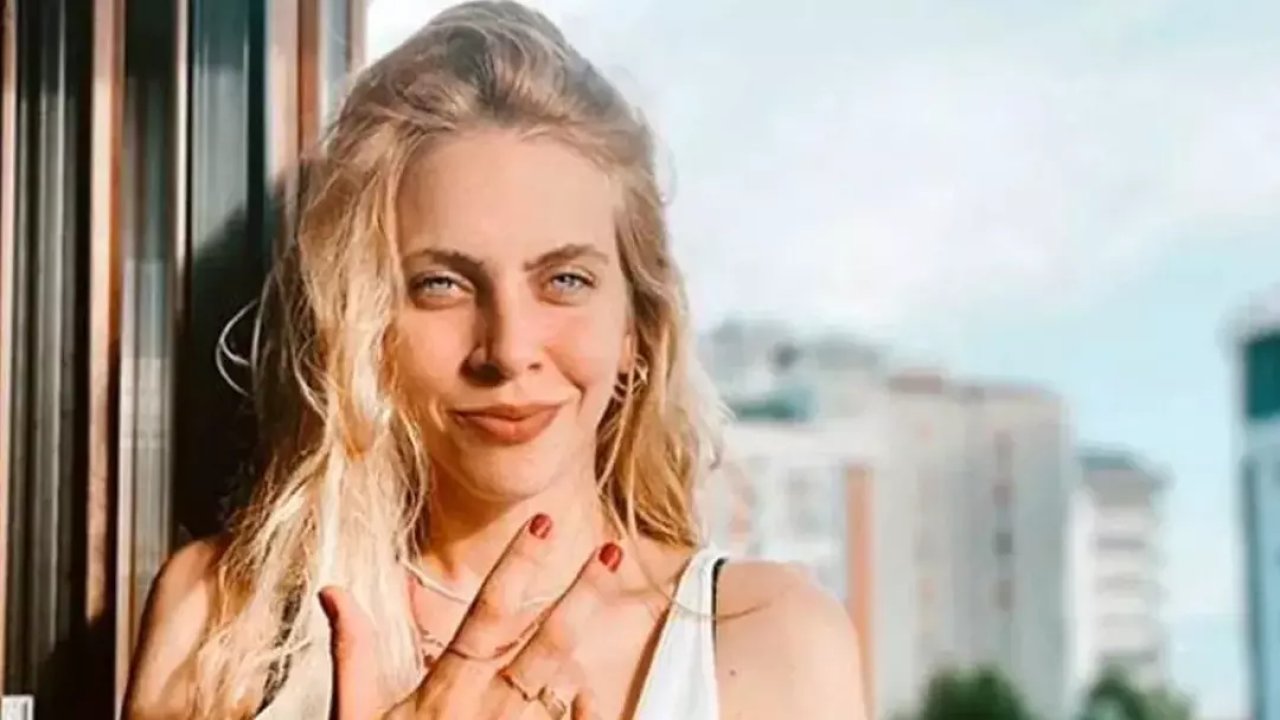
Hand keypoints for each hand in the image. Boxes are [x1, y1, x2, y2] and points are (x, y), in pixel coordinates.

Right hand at [321, 515, 619, 718]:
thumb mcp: (355, 719)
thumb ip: (353, 653)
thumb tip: (333, 590)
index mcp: (445, 693)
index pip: (488, 614)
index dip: (518, 565)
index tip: (546, 524)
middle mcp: (487, 714)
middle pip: (545, 645)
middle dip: (581, 595)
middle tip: (610, 553)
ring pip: (564, 687)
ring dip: (579, 653)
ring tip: (596, 616)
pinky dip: (584, 710)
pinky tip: (586, 693)